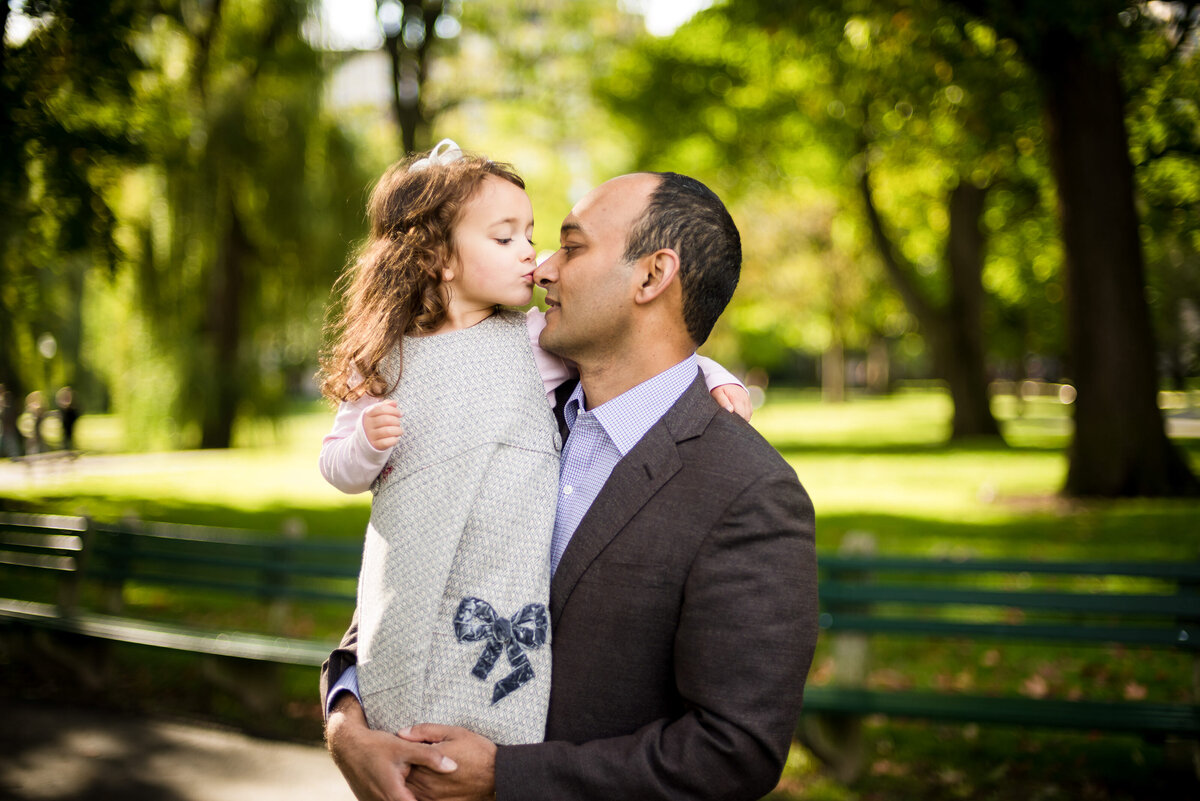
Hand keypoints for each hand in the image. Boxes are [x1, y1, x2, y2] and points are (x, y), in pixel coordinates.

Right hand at [326, 697, 455, 800]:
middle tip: (434, 793)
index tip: (440, 797)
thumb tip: (454, 767)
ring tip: (420, 790)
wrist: (347, 745)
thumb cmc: (377, 746)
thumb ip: (431, 757)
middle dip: (421, 798)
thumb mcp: (405, 748)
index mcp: (394, 795)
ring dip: (409, 798)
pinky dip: (400, 797)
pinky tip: (407, 790)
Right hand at [363, 400, 404, 449]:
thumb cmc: (376, 423)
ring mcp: (370, 435)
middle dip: (396, 421)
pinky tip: (395, 438)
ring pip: (388, 431)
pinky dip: (394, 440)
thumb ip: (386, 405)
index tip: (400, 414)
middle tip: (398, 423)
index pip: (381, 409)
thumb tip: (394, 403)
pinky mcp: (375, 445)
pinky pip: (387, 442)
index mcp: (368, 414)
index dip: (393, 410)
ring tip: (399, 431)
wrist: (366, 440)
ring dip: (398, 430)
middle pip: (386, 420)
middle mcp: (367, 425)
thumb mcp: (378, 413)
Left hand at [400, 724, 495, 800]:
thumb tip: (402, 733)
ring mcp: (431, 797)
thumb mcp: (454, 733)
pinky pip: (421, 800)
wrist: (497, 776)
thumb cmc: (477, 751)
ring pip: (410, 790)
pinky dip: (420, 793)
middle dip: (403, 769)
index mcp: (425, 762)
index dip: (401, 753)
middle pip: (402, 777)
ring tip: (422, 772)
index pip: (402, 759)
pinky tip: (430, 784)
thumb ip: (425, 731)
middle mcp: (425, 782)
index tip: (404, 748)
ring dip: (411, 782)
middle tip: (411, 761)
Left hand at [710, 384, 751, 420]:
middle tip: (729, 420)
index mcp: (737, 399)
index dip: (735, 422)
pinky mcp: (748, 401)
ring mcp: (748, 400)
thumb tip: (730, 411)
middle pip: (746, 418)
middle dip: (738, 421)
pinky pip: (749, 412)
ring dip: (742, 418)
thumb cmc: (719, 388)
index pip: (741, 416)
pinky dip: (744, 415)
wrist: (724, 378)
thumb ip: (723, 402)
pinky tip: (737, 413)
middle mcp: (745, 400)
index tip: (729, 422)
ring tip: (732, 416)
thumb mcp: (718, 394)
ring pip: (748, 416)